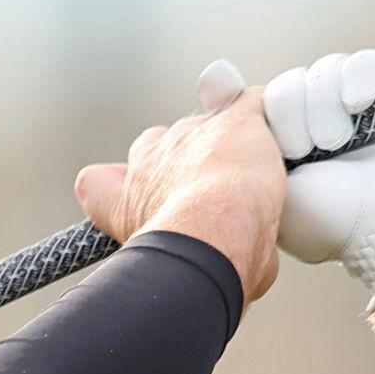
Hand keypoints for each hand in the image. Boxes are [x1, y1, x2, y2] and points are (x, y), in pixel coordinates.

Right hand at [74, 68, 283, 304]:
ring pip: (205, 125)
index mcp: (127, 202)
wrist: (213, 233)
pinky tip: (278, 137)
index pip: (96, 183)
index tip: (139, 193)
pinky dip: (263, 116)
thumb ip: (185, 258)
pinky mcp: (235, 120)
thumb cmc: (194, 264)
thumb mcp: (172, 267)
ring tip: (251, 170)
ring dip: (223, 142)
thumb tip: (227, 270)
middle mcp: (150, 161)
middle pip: (157, 145)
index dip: (117, 183)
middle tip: (213, 189)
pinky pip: (250, 103)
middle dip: (181, 161)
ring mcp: (191, 134)